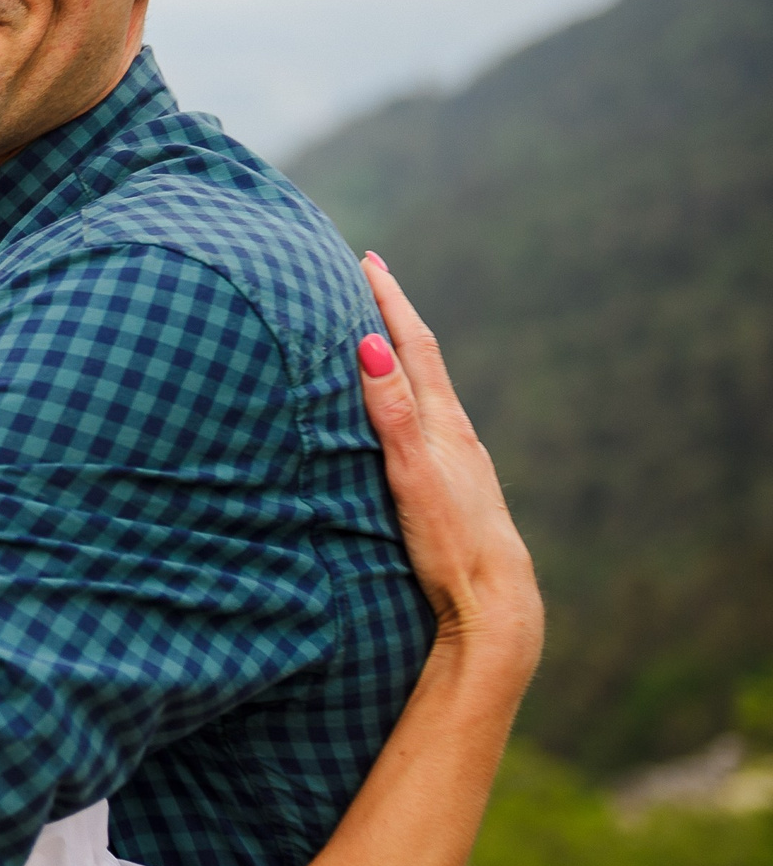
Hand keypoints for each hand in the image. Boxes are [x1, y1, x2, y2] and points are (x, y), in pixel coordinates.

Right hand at [355, 253, 543, 679]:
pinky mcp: (454, 486)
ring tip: (377, 336)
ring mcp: (459, 460)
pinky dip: (408, 397)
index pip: (413, 346)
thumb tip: (372, 344)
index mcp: (445, 423)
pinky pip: (426, 422)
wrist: (497, 603)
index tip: (367, 261)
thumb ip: (391, 411)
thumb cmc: (451, 542)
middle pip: (423, 360)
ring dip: (401, 357)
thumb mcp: (412, 473)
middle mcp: (456, 434)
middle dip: (394, 317)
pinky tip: (403, 415)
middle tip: (370, 279)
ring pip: (427, 392)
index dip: (390, 301)